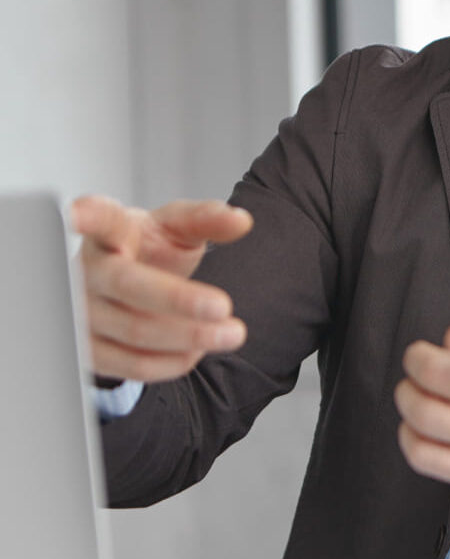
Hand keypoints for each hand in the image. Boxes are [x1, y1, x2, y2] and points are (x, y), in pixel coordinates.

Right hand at [72, 196, 252, 381]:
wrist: (129, 286)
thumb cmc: (149, 251)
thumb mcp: (179, 228)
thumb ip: (207, 219)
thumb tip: (240, 220)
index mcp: (111, 232)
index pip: (100, 220)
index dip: (87, 216)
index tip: (79, 214)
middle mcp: (89, 271)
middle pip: (127, 285)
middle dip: (179, 299)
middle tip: (224, 307)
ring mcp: (83, 312)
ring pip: (134, 331)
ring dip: (190, 336)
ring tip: (231, 333)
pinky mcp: (90, 350)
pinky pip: (133, 365)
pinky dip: (174, 361)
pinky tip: (198, 349)